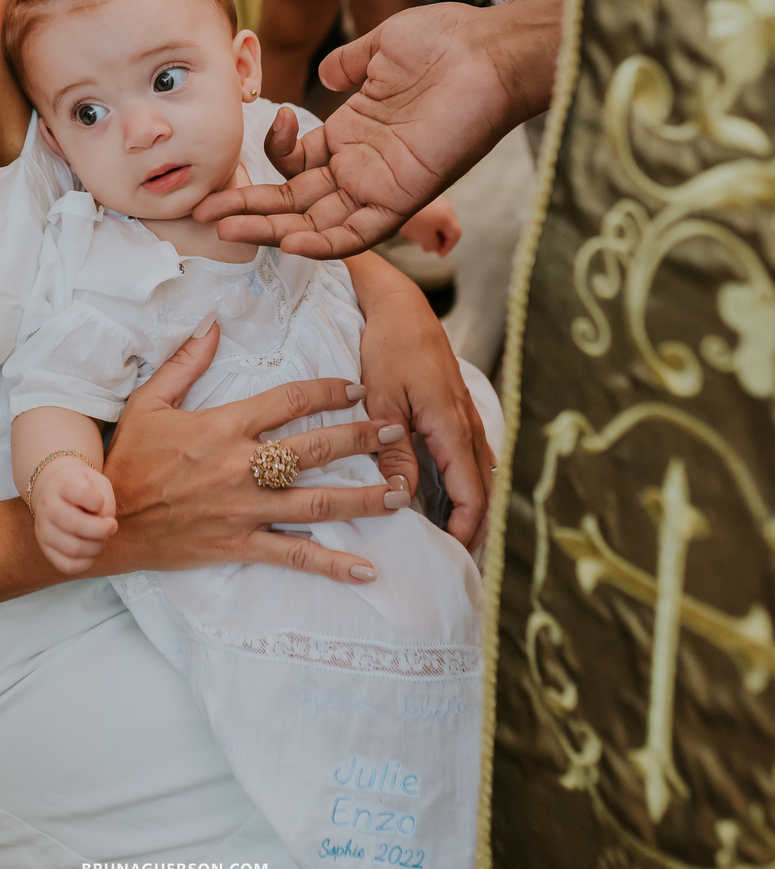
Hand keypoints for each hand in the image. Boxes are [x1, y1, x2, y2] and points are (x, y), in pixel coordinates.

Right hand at [30, 458, 117, 574]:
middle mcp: (48, 506)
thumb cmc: (84, 488)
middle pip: (75, 524)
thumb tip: (106, 526)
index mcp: (62, 485)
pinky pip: (66, 565)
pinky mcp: (45, 548)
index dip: (98, 501)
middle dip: (101, 530)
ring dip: (96, 547)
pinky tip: (90, 552)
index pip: (81, 492)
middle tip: (111, 527)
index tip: (100, 502)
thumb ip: (107, 502)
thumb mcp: (99, 484)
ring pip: (72, 548)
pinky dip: (84, 563)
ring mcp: (43, 529)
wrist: (58, 491)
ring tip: (100, 538)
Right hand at [101, 324, 409, 584]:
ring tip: (402, 493)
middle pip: (316, 449)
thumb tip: (213, 324)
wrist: (105, 520)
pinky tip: (367, 569)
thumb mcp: (148, 402)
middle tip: (397, 433)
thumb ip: (185, 363)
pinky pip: (293, 555)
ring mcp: (244, 508)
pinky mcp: (240, 544)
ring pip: (317, 503)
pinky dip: (332, 564)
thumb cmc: (127, 458)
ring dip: (364, 498)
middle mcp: (241, 466)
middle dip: (362, 439)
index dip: (327, 391)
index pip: (288, 401)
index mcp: (223, 426)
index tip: (356, 388)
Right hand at [194, 0, 563, 255]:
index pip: (299, 165)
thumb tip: (324, 70)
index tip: (265, 128)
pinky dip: (325, 242)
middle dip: (250, 208)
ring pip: (317, 221)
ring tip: (227, 229)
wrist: (488, 50)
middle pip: (296, 199)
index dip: (271, 159)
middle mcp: (364, 166)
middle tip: (205, 211)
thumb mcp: (381, 48)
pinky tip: (290, 242)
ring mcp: (382, 184)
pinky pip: (359, 232)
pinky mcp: (404, 196)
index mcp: (356, 134)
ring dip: (272, 228)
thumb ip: (349, 63)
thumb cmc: (446, 42)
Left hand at [356, 272, 494, 549]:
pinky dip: (468, 484)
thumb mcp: (382, 400)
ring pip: (483, 475)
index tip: (452, 557)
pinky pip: (473, 457)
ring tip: (456, 540)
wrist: (400, 305)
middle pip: (485, 491)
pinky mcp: (459, 411)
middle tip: (458, 563)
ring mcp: (467, 417)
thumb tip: (403, 500)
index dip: (467, 530)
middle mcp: (467, 425)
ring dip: (474, 508)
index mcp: (451, 426)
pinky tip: (451, 499)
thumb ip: (395, 451)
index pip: (472, 494)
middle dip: (477, 529)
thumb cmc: (388, 347)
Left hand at [398, 195, 460, 256]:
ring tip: (418, 236)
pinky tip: (413, 224)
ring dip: (431, 229)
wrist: (395, 198)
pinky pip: (430, 209)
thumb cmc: (412, 218)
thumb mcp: (425, 238)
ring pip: (438, 217)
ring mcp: (436, 197)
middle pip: (448, 225)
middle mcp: (445, 204)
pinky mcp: (424, 194)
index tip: (440, 254)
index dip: (448, 247)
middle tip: (429, 246)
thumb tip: (436, 246)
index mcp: (448, 216)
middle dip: (439, 238)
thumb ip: (434, 245)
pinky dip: (425, 219)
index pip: (456, 234)